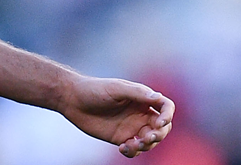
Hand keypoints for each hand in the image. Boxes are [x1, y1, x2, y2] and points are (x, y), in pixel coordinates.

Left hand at [57, 76, 173, 157]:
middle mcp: (140, 113)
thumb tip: (158, 97)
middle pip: (162, 127)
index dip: (168, 115)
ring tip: (132, 144)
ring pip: (150, 141)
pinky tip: (123, 148)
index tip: (159, 123)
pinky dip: (133, 151)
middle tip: (147, 138)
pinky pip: (135, 149)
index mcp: (142, 98)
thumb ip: (138, 93)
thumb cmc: (94, 89)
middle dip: (159, 134)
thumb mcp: (116, 89)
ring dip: (146, 145)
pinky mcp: (121, 138)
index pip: (165, 107)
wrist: (73, 100)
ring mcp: (131, 126)